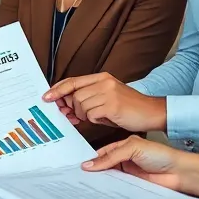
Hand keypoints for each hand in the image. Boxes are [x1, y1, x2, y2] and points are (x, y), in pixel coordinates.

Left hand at [43, 73, 166, 132]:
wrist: (152, 112)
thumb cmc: (129, 108)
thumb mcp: (107, 98)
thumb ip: (88, 99)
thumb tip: (66, 107)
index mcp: (102, 78)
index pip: (73, 81)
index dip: (58, 89)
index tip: (46, 97)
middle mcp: (104, 82)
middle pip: (75, 96)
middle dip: (73, 109)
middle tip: (78, 117)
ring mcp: (108, 92)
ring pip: (81, 105)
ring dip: (85, 116)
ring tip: (98, 117)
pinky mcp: (112, 105)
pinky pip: (91, 115)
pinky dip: (95, 120)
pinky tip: (105, 119)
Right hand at [82, 135, 198, 198]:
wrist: (178, 173)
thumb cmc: (161, 155)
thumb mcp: (133, 148)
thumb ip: (111, 156)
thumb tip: (90, 164)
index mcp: (122, 146)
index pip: (101, 153)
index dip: (90, 159)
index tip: (78, 166)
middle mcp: (123, 160)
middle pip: (103, 167)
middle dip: (92, 172)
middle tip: (77, 178)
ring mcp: (128, 174)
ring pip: (108, 178)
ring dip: (99, 182)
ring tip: (85, 187)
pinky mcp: (132, 186)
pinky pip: (117, 188)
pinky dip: (109, 190)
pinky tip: (101, 193)